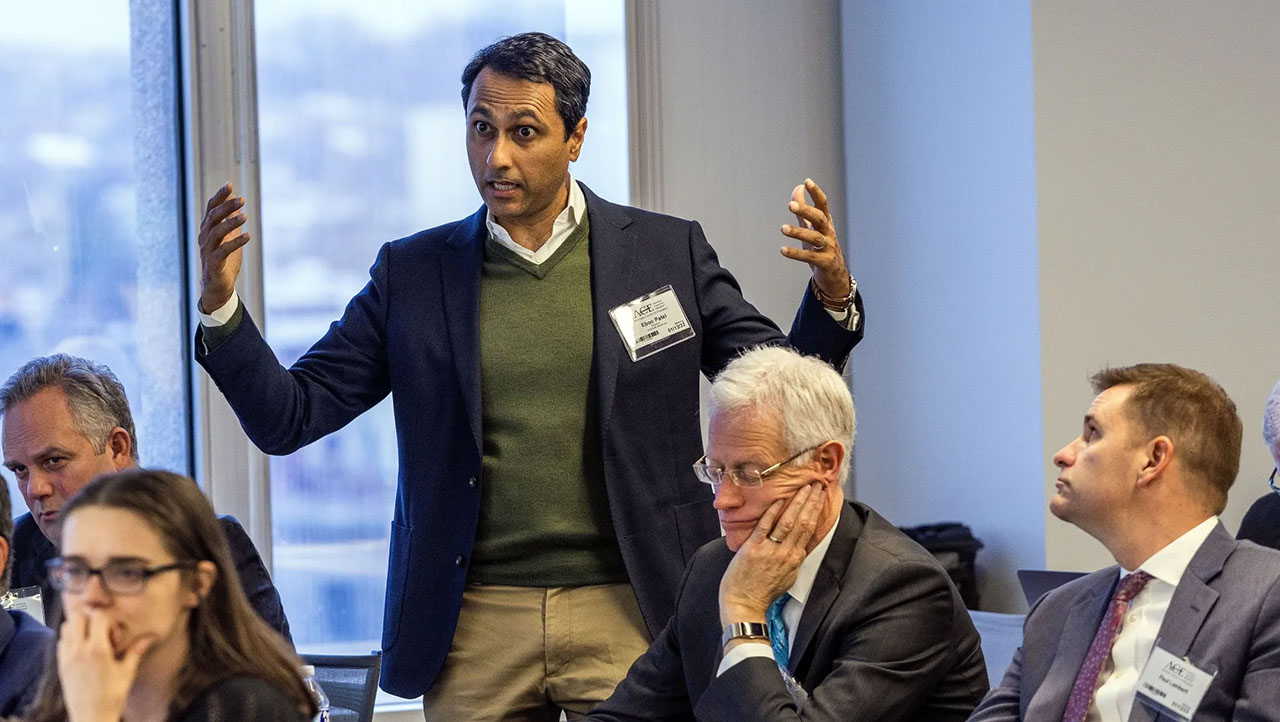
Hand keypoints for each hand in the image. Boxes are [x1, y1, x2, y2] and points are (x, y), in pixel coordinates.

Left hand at [58, 609, 155, 721]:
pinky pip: (61, 642)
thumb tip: (150, 636)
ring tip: (91, 638)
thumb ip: (136, 651)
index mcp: (97, 650)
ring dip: (78, 627)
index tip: (113, 630)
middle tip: (101, 629)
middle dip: (90, 618)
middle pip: (78, 617)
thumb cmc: (112, 696)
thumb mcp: (127, 672)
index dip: (107, 618)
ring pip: (66, 627)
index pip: (97, 617)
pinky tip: (82, 648)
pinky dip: (69, 638)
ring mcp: (67, 657)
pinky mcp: (60, 665)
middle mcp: (79, 650)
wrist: (91, 717)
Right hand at [197, 182, 250, 313]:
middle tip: (242, 199)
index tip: (230, 184)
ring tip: (244, 216)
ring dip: (230, 223)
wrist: (218, 288)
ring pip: (216, 232)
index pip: (211, 209)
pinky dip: (235, 242)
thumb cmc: (223, 262)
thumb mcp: (227, 239)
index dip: (219, 197)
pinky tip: (247, 235)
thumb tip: (236, 205)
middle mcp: (204, 238)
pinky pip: (223, 251)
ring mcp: (207, 251)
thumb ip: (229, 223)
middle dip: (226, 207)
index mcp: (207, 230)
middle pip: (212, 218)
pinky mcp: (214, 264)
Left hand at [719, 483, 825, 626]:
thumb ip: (793, 559)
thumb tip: (799, 545)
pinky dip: (772, 512)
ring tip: (804, 488)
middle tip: (817, 486)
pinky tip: (779, 499)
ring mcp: (770, 550)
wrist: (745, 604)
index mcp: (794, 559)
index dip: (816, 512)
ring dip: (797, 503)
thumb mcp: (787, 577)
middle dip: (811, 502)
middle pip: (803, 523)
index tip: (820, 498)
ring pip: (788, 522)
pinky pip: (765, 526)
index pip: (810, 530)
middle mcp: (785, 553)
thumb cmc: (763, 592)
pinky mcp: (753, 548)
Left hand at [779, 179, 851, 299]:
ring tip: (783, 228)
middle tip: (791, 205)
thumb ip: (803, 209)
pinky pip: (810, 257)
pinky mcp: (824, 262)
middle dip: (806, 211)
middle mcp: (828, 233)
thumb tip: (798, 188)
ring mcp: (828, 248)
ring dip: (798, 232)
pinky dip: (796, 254)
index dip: (816, 193)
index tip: (807, 181)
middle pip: (819, 219)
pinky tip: (783, 250)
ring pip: (814, 238)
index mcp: (825, 222)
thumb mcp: (812, 227)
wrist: (834, 275)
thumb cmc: (821, 247)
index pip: (823, 204)